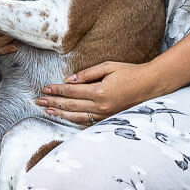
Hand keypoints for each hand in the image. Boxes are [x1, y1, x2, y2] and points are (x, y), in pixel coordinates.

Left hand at [36, 61, 163, 125]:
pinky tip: (66, 117)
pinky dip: (74, 120)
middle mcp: (100, 106)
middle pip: (70, 105)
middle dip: (53, 102)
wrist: (150, 86)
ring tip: (48, 110)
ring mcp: (105, 115)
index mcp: (99, 91)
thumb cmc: (130, 73)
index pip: (71, 91)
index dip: (56, 90)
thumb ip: (87, 74)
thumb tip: (69, 80)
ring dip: (60, 113)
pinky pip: (88, 122)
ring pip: (76, 117)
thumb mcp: (108, 67)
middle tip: (39, 100)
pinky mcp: (108, 119)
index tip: (45, 88)